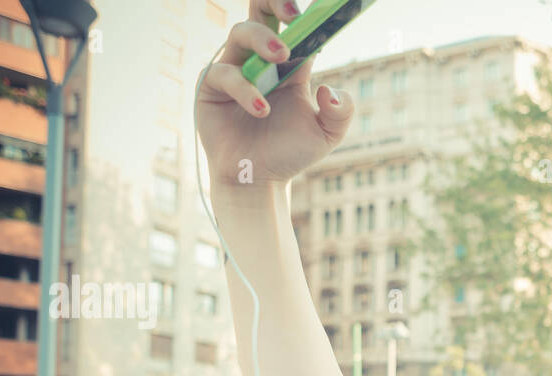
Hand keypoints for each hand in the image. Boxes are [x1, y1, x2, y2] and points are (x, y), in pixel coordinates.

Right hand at [196, 0, 354, 188]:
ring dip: (262, 40)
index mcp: (290, 64)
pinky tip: (262, 110)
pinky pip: (224, 74)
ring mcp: (234, 69)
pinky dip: (245, 89)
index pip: (297, 27)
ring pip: (241, 33)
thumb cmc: (290, 154)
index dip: (307, 16)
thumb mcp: (326, 135)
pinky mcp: (211, 86)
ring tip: (281, 58)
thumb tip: (329, 90)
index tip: (319, 11)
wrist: (259, 182)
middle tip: (294, 13)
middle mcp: (260, 60)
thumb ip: (340, 112)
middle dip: (276, 2)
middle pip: (261, 11)